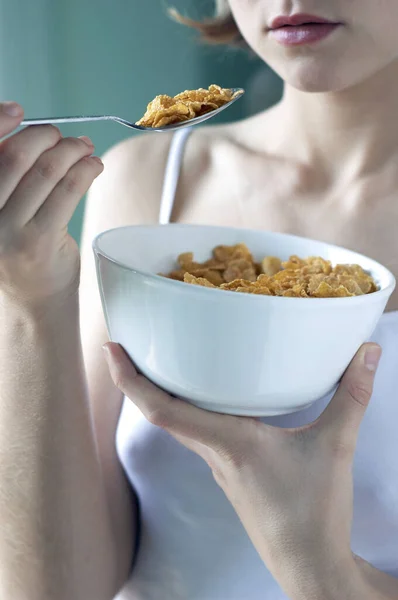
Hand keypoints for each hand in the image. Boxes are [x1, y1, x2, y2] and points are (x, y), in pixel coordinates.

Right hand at [0, 102, 103, 305]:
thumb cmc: (19, 253)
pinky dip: (85, 171)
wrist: (32, 303)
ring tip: (85, 149)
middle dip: (46, 137)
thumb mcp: (1, 214)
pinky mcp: (40, 242)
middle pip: (15, 156)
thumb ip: (9, 179)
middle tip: (66, 138)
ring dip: (73, 151)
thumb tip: (34, 133)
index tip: (21, 110)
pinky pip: (68, 191)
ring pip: (46, 171)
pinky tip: (94, 166)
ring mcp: (9, 231)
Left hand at [104, 342, 382, 598]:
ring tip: (161, 363)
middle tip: (129, 345)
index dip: (131, 379)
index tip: (112, 349)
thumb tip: (367, 352)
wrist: (310, 566)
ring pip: (178, 425)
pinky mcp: (231, 474)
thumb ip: (351, 396)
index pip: (162, 408)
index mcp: (228, 442)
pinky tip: (207, 400)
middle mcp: (214, 453)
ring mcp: (219, 467)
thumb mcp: (334, 447)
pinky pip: (198, 436)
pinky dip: (189, 411)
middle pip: (161, 413)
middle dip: (138, 380)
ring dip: (162, 395)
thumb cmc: (314, 513)